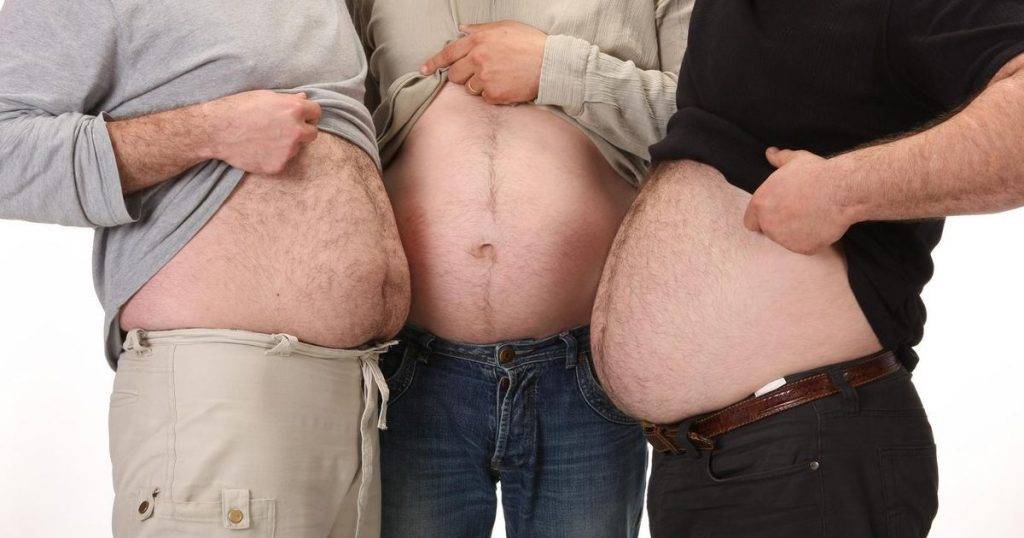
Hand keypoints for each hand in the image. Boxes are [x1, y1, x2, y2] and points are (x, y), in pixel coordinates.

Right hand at [204, 90, 321, 174]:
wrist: (216, 130)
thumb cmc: (238, 108)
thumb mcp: (264, 96)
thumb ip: (287, 100)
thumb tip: (303, 99)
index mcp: (294, 110)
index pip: (316, 112)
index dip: (307, 114)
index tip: (300, 116)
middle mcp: (296, 130)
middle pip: (312, 133)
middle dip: (302, 130)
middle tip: (284, 130)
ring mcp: (288, 150)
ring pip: (297, 148)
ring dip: (288, 144)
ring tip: (265, 139)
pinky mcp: (278, 165)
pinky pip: (283, 161)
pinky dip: (275, 157)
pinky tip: (259, 149)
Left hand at [421, 21, 546, 104]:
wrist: (550, 63)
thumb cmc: (530, 43)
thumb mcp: (504, 27)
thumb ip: (480, 29)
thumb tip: (462, 29)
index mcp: (477, 40)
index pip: (448, 53)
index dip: (434, 63)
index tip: (424, 70)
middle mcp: (477, 59)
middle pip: (455, 75)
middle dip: (463, 75)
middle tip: (480, 72)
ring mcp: (484, 78)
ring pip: (469, 88)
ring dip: (479, 85)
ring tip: (500, 77)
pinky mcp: (494, 94)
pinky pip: (485, 98)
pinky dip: (493, 95)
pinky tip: (507, 85)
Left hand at [744, 147, 856, 254]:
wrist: (841, 190)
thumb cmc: (817, 173)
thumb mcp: (796, 160)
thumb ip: (779, 159)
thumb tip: (770, 152)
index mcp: (760, 203)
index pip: (750, 221)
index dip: (762, 218)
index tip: (776, 213)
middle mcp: (768, 224)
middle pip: (769, 231)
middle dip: (781, 225)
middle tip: (800, 212)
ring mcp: (784, 239)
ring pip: (787, 240)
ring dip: (796, 232)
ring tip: (813, 215)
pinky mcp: (802, 248)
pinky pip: (805, 247)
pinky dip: (813, 240)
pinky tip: (822, 224)